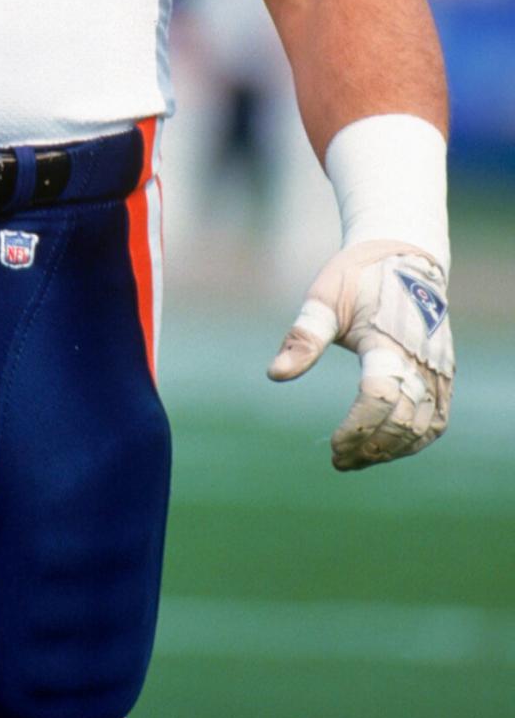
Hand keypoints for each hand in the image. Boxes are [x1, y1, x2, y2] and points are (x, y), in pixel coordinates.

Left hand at [269, 238, 453, 470]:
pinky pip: (436, 419)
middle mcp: (422, 359)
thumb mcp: (326, 297)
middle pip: (402, 419)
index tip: (333, 445)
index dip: (357, 427)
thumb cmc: (359, 277)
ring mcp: (438, 369)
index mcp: (390, 339)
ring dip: (392, 450)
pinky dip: (413, 440)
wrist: (405, 257)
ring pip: (423, 426)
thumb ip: (304, 336)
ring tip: (356, 460)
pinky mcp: (444, 375)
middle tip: (338, 460)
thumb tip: (275, 375)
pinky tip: (384, 449)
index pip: (379, 396)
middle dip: (370, 447)